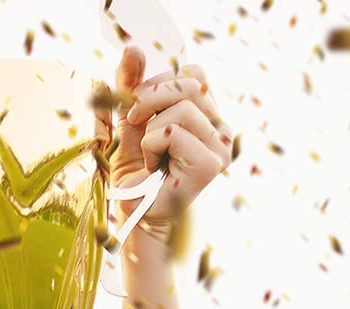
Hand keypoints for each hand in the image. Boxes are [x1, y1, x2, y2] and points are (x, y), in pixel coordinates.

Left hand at [108, 45, 233, 244]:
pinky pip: (173, 131)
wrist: (136, 219)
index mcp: (208, 116)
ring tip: (151, 157)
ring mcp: (220, 146)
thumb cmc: (135, 177)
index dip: (160, 82)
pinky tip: (156, 168)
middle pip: (189, 83)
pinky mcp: (212, 163)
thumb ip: (130, 88)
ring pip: (182, 107)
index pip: (194, 74)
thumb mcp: (128, 124)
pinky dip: (153, 146)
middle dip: (150, 98)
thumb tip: (132, 48)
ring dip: (150, 130)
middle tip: (134, 125)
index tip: (138, 108)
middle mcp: (220, 128)